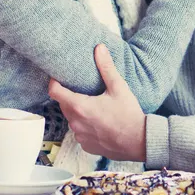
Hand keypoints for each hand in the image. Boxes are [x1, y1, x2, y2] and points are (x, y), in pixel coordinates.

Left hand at [48, 44, 145, 161]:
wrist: (140, 142)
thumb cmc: (129, 114)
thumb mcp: (118, 87)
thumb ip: (106, 67)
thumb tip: (99, 48)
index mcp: (80, 107)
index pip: (54, 92)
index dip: (54, 82)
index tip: (59, 77)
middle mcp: (76, 123)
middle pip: (63, 105)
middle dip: (69, 96)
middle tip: (82, 89)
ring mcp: (80, 136)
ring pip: (72, 119)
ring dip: (78, 112)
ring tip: (94, 106)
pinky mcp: (86, 146)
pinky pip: (80, 132)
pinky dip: (85, 126)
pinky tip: (99, 122)